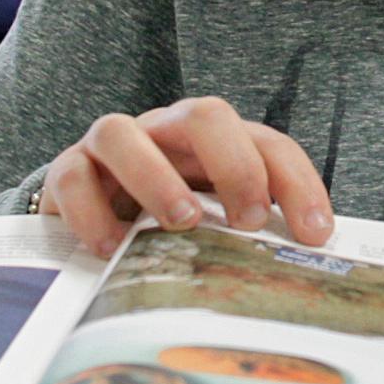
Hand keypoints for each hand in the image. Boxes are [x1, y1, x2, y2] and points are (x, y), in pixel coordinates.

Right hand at [38, 98, 332, 258]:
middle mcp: (165, 131)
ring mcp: (111, 147)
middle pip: (205, 115)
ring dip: (156, 177)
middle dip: (235, 165)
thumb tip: (301, 268)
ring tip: (181, 222)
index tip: (315, 235)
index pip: (268, 145)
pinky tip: (113, 249)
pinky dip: (92, 213)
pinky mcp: (68, 171)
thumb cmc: (165, 215)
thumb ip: (248, 233)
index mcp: (215, 141)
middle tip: (247, 219)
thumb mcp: (214, 219)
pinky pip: (72, 178)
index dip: (298, 184)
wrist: (89, 208)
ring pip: (124, 133)